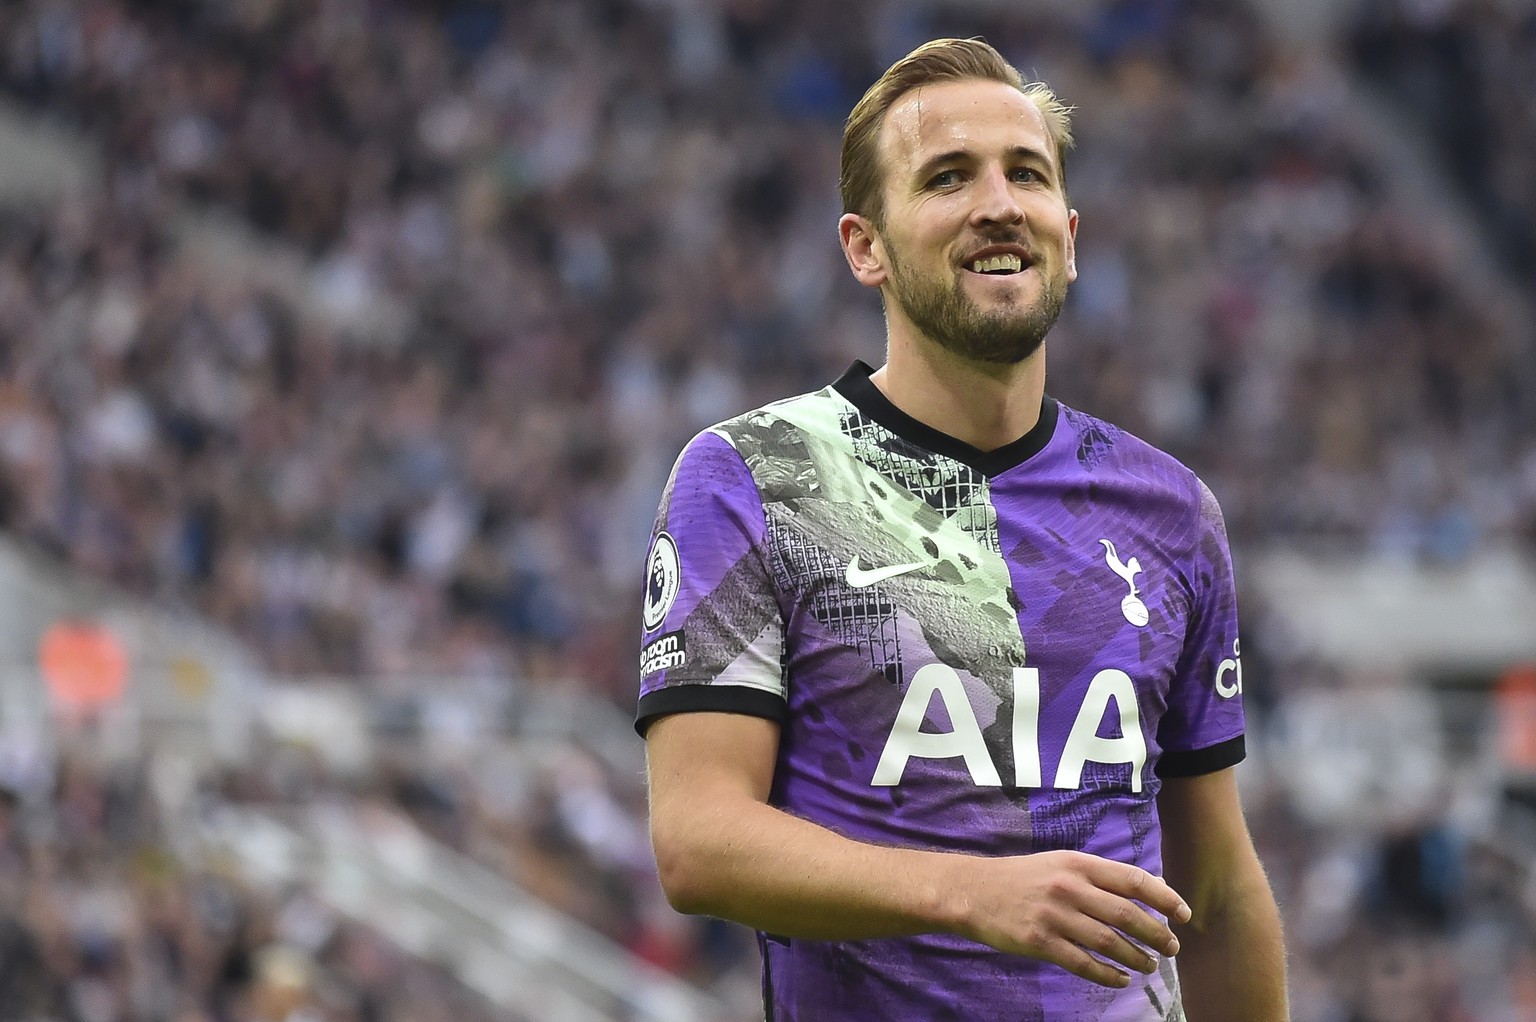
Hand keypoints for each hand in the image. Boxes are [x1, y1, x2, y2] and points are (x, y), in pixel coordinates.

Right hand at [954, 850, 1191, 987]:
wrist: (975, 891)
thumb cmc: (1024, 877)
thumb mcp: (1062, 863)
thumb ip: (1101, 875)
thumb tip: (1149, 885)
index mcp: (1078, 864)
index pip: (1132, 880)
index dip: (1164, 898)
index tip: (1183, 914)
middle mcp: (1069, 887)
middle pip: (1126, 914)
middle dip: (1156, 934)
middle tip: (1172, 948)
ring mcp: (1055, 916)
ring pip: (1108, 941)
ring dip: (1136, 957)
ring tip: (1150, 966)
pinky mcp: (1040, 942)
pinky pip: (1083, 963)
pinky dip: (1107, 974)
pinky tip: (1121, 979)